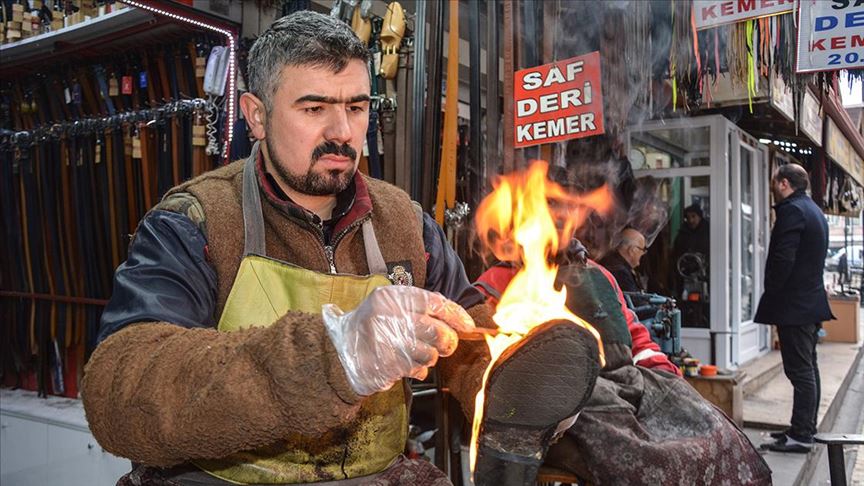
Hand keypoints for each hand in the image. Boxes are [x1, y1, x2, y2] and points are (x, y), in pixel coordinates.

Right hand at [322, 286, 475, 395]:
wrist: (337, 352)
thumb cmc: (369, 327)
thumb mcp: (389, 306)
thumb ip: (420, 307)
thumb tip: (460, 319)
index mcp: (391, 297)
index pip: (435, 302)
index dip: (457, 315)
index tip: (468, 325)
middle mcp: (389, 317)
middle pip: (438, 331)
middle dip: (447, 341)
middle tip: (444, 345)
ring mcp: (386, 342)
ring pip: (430, 353)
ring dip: (430, 357)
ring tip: (416, 353)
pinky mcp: (386, 365)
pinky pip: (418, 369)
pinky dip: (418, 369)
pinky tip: (406, 363)